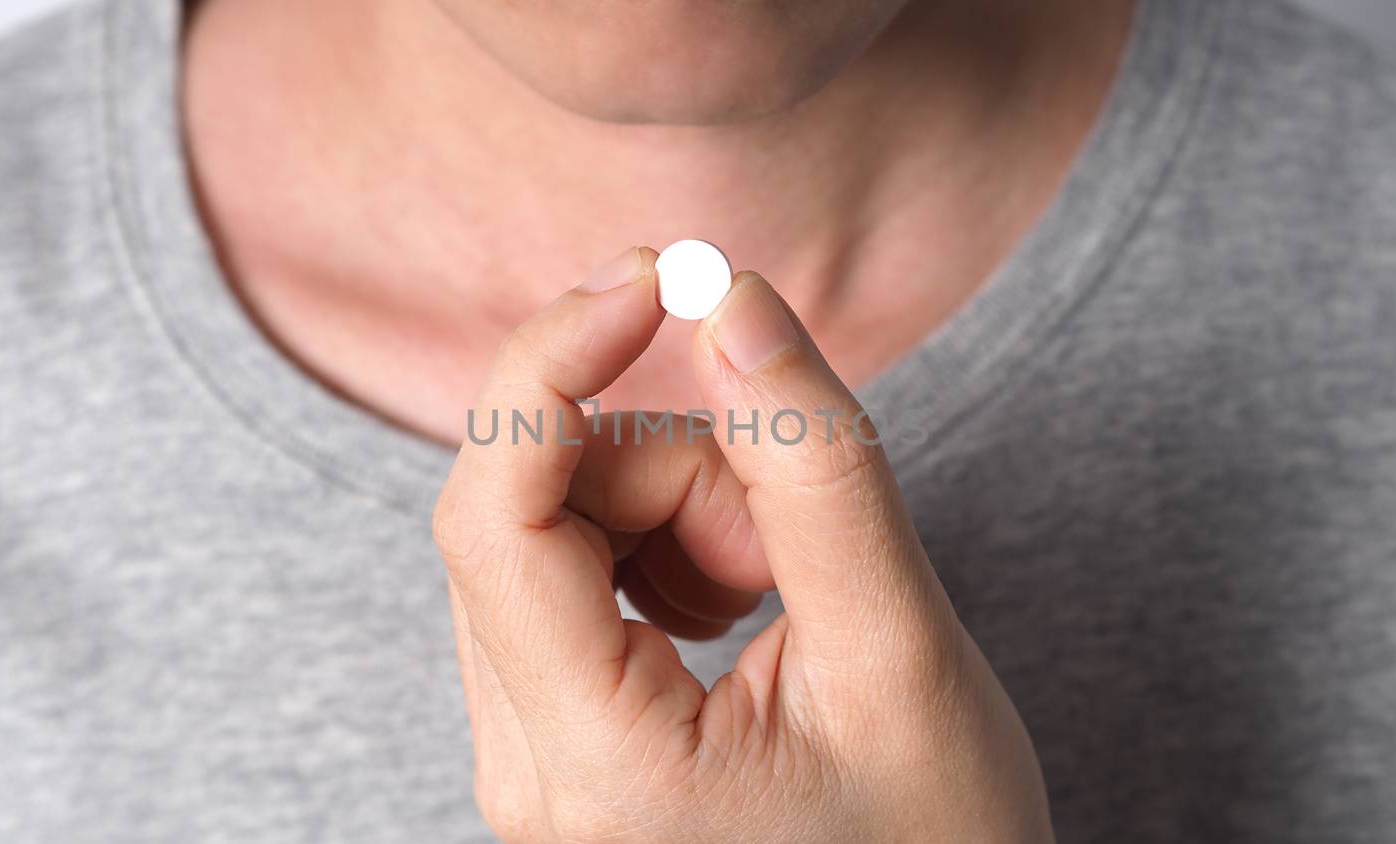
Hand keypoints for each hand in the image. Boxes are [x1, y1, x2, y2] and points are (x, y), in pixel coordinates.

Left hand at [432, 247, 1052, 842]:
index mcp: (599, 767)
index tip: (656, 279)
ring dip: (672, 513)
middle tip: (790, 533)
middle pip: (532, 510)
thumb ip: (816, 467)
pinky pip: (567, 578)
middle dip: (669, 468)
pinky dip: (657, 551)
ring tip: (779, 594)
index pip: (495, 514)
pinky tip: (738, 612)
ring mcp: (532, 760)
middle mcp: (527, 772)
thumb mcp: (900, 653)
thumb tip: (735, 300)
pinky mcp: (557, 737)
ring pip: (552, 535)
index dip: (553, 363)